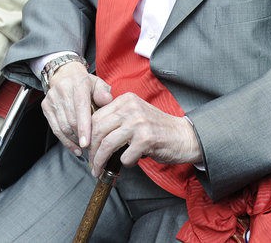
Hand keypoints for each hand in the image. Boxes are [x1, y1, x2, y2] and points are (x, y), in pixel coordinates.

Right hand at [41, 62, 111, 155]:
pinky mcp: (46, 107)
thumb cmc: (85, 83)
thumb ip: (104, 93)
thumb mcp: (98, 84)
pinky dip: (65, 141)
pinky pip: (55, 128)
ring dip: (74, 141)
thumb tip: (107, 101)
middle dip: (81, 137)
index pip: (80, 107)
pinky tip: (74, 148)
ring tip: (84, 149)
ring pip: (63, 126)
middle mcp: (62, 90)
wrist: (64, 74)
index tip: (86, 143)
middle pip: (71, 120)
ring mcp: (52, 99)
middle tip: (92, 148)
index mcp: (78, 84)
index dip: (83, 126)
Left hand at [87, 92, 201, 176]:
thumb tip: (90, 137)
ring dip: (100, 161)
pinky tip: (129, 163)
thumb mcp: (135, 115)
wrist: (184, 136)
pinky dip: (124, 163)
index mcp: (125, 100)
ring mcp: (138, 122)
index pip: (96, 116)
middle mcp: (131, 108)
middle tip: (91, 163)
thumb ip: (116, 119)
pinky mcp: (146, 139)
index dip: (87, 135)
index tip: (85, 148)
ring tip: (98, 170)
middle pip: (98, 130)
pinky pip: (125, 156)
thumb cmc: (157, 129)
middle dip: (91, 150)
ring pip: (107, 144)